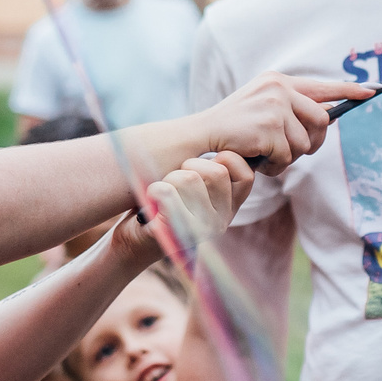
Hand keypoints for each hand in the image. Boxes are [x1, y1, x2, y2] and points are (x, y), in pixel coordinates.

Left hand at [113, 153, 253, 265]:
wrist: (136, 240)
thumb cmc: (165, 204)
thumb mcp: (195, 187)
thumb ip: (211, 170)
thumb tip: (223, 141)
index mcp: (230, 207)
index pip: (245, 174)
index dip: (224, 159)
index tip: (201, 167)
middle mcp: (222, 220)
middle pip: (216, 172)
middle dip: (189, 165)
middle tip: (176, 179)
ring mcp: (202, 230)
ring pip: (189, 179)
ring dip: (169, 177)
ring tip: (163, 192)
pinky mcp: (176, 234)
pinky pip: (167, 193)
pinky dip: (154, 189)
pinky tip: (152, 198)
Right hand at [198, 74, 363, 171]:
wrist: (201, 135)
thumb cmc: (233, 129)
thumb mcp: (262, 109)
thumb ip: (290, 109)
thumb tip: (326, 118)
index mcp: (278, 80)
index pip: (322, 85)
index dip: (350, 89)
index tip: (371, 91)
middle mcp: (279, 88)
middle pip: (321, 120)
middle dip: (312, 142)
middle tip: (289, 152)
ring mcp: (275, 106)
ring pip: (305, 143)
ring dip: (288, 157)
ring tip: (265, 153)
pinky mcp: (270, 128)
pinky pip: (288, 156)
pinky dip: (274, 165)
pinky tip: (257, 158)